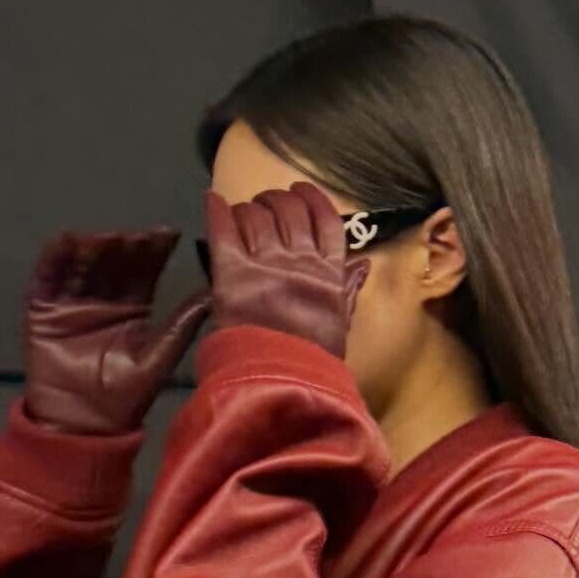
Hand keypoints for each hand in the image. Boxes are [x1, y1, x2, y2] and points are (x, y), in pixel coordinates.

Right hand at [23, 227, 211, 434]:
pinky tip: (67, 242)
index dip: (154, 252)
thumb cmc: (125, 400)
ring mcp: (72, 302)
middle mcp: (103, 301)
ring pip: (83, 265)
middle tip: (136, 235)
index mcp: (133, 310)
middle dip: (124, 246)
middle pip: (114, 263)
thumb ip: (181, 327)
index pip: (144, 272)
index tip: (167, 233)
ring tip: (107, 238)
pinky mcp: (44, 310)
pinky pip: (47, 278)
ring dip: (93, 247)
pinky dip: (54, 258)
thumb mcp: (158, 360)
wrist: (84, 426)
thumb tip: (212, 296)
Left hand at [201, 182, 370, 359]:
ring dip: (248, 210)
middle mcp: (298, 259)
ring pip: (255, 214)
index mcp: (328, 272)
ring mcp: (265, 262)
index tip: (299, 193)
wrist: (282, 384)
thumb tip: (364, 263)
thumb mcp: (340, 325)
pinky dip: (217, 210)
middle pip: (288, 209)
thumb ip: (348, 290)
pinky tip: (214, 201)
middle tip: (265, 206)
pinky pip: (223, 229)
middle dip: (275, 201)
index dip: (311, 199)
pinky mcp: (232, 271)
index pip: (325, 219)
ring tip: (243, 215)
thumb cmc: (314, 362)